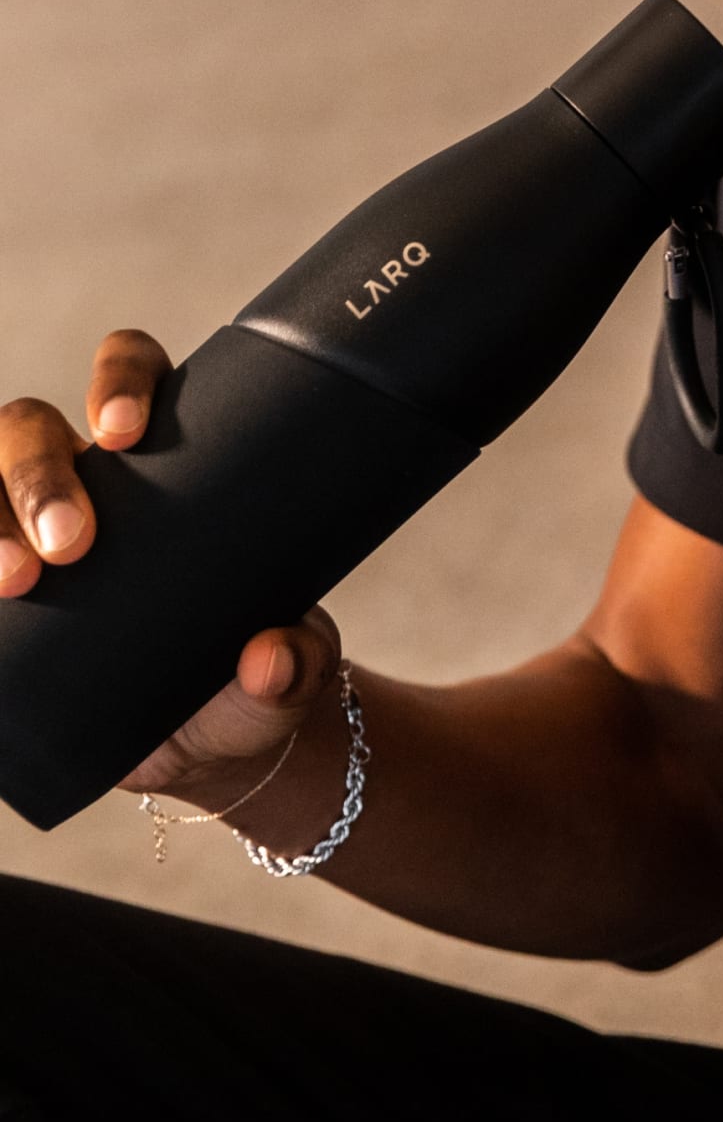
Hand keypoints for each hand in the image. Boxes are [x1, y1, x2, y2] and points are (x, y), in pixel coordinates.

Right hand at [0, 329, 342, 801]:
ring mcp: (30, 529)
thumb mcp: (289, 671)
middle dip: (40, 476)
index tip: (124, 430)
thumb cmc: (252, 677)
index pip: (133, 375)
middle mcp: (90, 482)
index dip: (118, 378)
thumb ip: (295, 664)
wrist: (205, 746)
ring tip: (15, 579)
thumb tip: (272, 659)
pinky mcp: (2, 584)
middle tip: (72, 544)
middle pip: (30, 428)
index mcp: (168, 461)